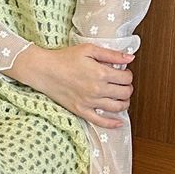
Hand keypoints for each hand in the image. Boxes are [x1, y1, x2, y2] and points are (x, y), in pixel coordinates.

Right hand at [9, 43, 133, 128]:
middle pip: (124, 93)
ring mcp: (90, 102)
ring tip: (122, 98)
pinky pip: (100, 121)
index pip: (126, 78)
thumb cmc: (64, 58)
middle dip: (127, 88)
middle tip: (122, 84)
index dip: (128, 75)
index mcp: (101, 73)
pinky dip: (112, 123)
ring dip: (124, 103)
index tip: (123, 72)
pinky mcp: (81, 111)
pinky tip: (119, 122)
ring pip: (117, 107)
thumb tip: (130, 58)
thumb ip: (111, 54)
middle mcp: (98, 90)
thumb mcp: (89, 50)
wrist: (44, 70)